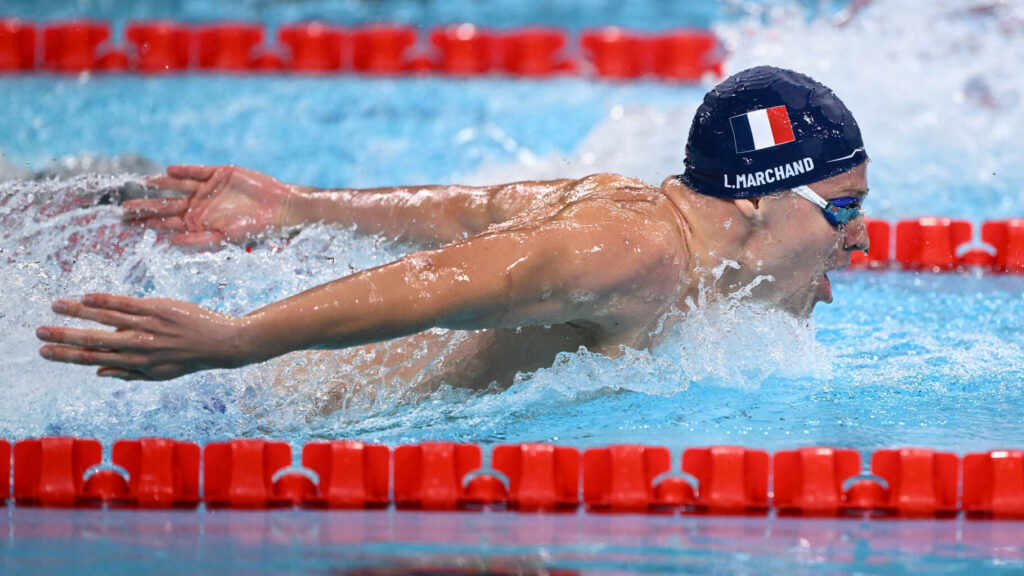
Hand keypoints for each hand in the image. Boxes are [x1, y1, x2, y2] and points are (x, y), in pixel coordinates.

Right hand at [36, 293, 249, 380]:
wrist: (221, 344)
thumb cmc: (189, 358)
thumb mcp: (160, 374)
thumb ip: (129, 373)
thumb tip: (97, 372)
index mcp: (137, 363)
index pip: (95, 359)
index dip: (68, 356)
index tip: (45, 352)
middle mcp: (139, 346)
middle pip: (95, 340)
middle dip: (64, 336)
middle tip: (39, 332)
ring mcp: (148, 326)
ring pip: (107, 318)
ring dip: (78, 312)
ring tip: (56, 306)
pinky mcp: (158, 309)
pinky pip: (127, 304)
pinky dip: (106, 300)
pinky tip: (87, 296)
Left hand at [123, 164, 304, 247]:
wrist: (280, 209)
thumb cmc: (255, 229)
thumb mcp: (225, 239)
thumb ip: (199, 241)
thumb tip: (171, 243)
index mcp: (199, 223)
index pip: (167, 223)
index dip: (146, 223)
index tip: (125, 225)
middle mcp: (200, 205)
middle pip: (166, 204)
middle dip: (146, 207)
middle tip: (123, 209)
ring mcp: (208, 188)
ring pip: (178, 186)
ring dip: (160, 186)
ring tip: (143, 184)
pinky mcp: (220, 173)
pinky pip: (197, 171)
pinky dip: (184, 171)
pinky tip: (169, 172)